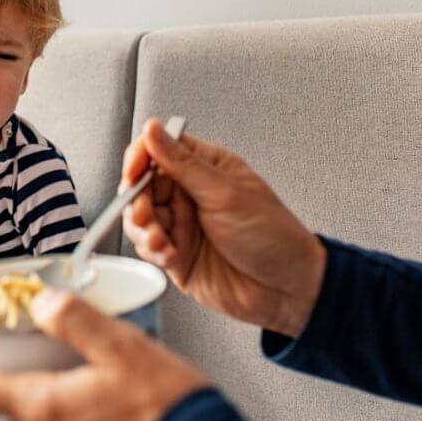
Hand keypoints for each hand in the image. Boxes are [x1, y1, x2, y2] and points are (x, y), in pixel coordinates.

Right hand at [122, 119, 325, 337]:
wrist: (287, 290)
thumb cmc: (273, 237)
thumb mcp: (225, 194)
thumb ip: (182, 163)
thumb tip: (154, 129)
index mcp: (205, 168)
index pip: (159, 150)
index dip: (140, 158)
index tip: (134, 171)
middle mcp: (189, 193)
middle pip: (142, 185)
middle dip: (138, 200)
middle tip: (147, 214)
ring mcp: (181, 224)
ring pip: (139, 217)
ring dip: (143, 229)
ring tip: (161, 241)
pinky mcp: (175, 253)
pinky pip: (147, 247)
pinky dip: (152, 251)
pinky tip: (170, 254)